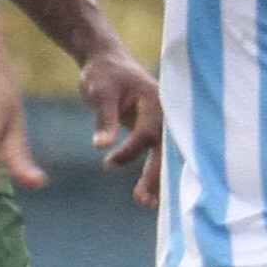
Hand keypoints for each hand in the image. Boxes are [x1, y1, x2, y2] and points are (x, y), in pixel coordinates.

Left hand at [77, 47, 162, 205]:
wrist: (107, 62)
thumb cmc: (104, 74)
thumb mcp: (100, 93)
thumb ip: (104, 119)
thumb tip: (101, 146)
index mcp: (157, 100)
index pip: (148, 132)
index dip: (131, 151)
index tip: (108, 163)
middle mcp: (166, 113)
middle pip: (165, 149)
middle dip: (155, 175)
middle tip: (144, 200)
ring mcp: (162, 123)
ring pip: (164, 156)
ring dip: (156, 180)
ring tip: (146, 205)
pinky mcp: (154, 132)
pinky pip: (157, 156)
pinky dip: (152, 174)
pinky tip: (147, 197)